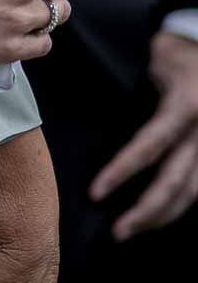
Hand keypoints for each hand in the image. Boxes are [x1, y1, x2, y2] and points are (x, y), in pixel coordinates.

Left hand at [89, 32, 197, 239]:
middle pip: (176, 182)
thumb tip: (94, 114)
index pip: (150, 147)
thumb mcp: (154, 61)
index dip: (123, 172)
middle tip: (118, 232)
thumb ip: (134, 90)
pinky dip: (179, 203)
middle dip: (146, 211)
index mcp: (183, 106)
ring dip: (163, 215)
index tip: (98, 192)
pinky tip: (159, 216)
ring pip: (192, 192)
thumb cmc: (175, 50)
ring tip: (132, 229)